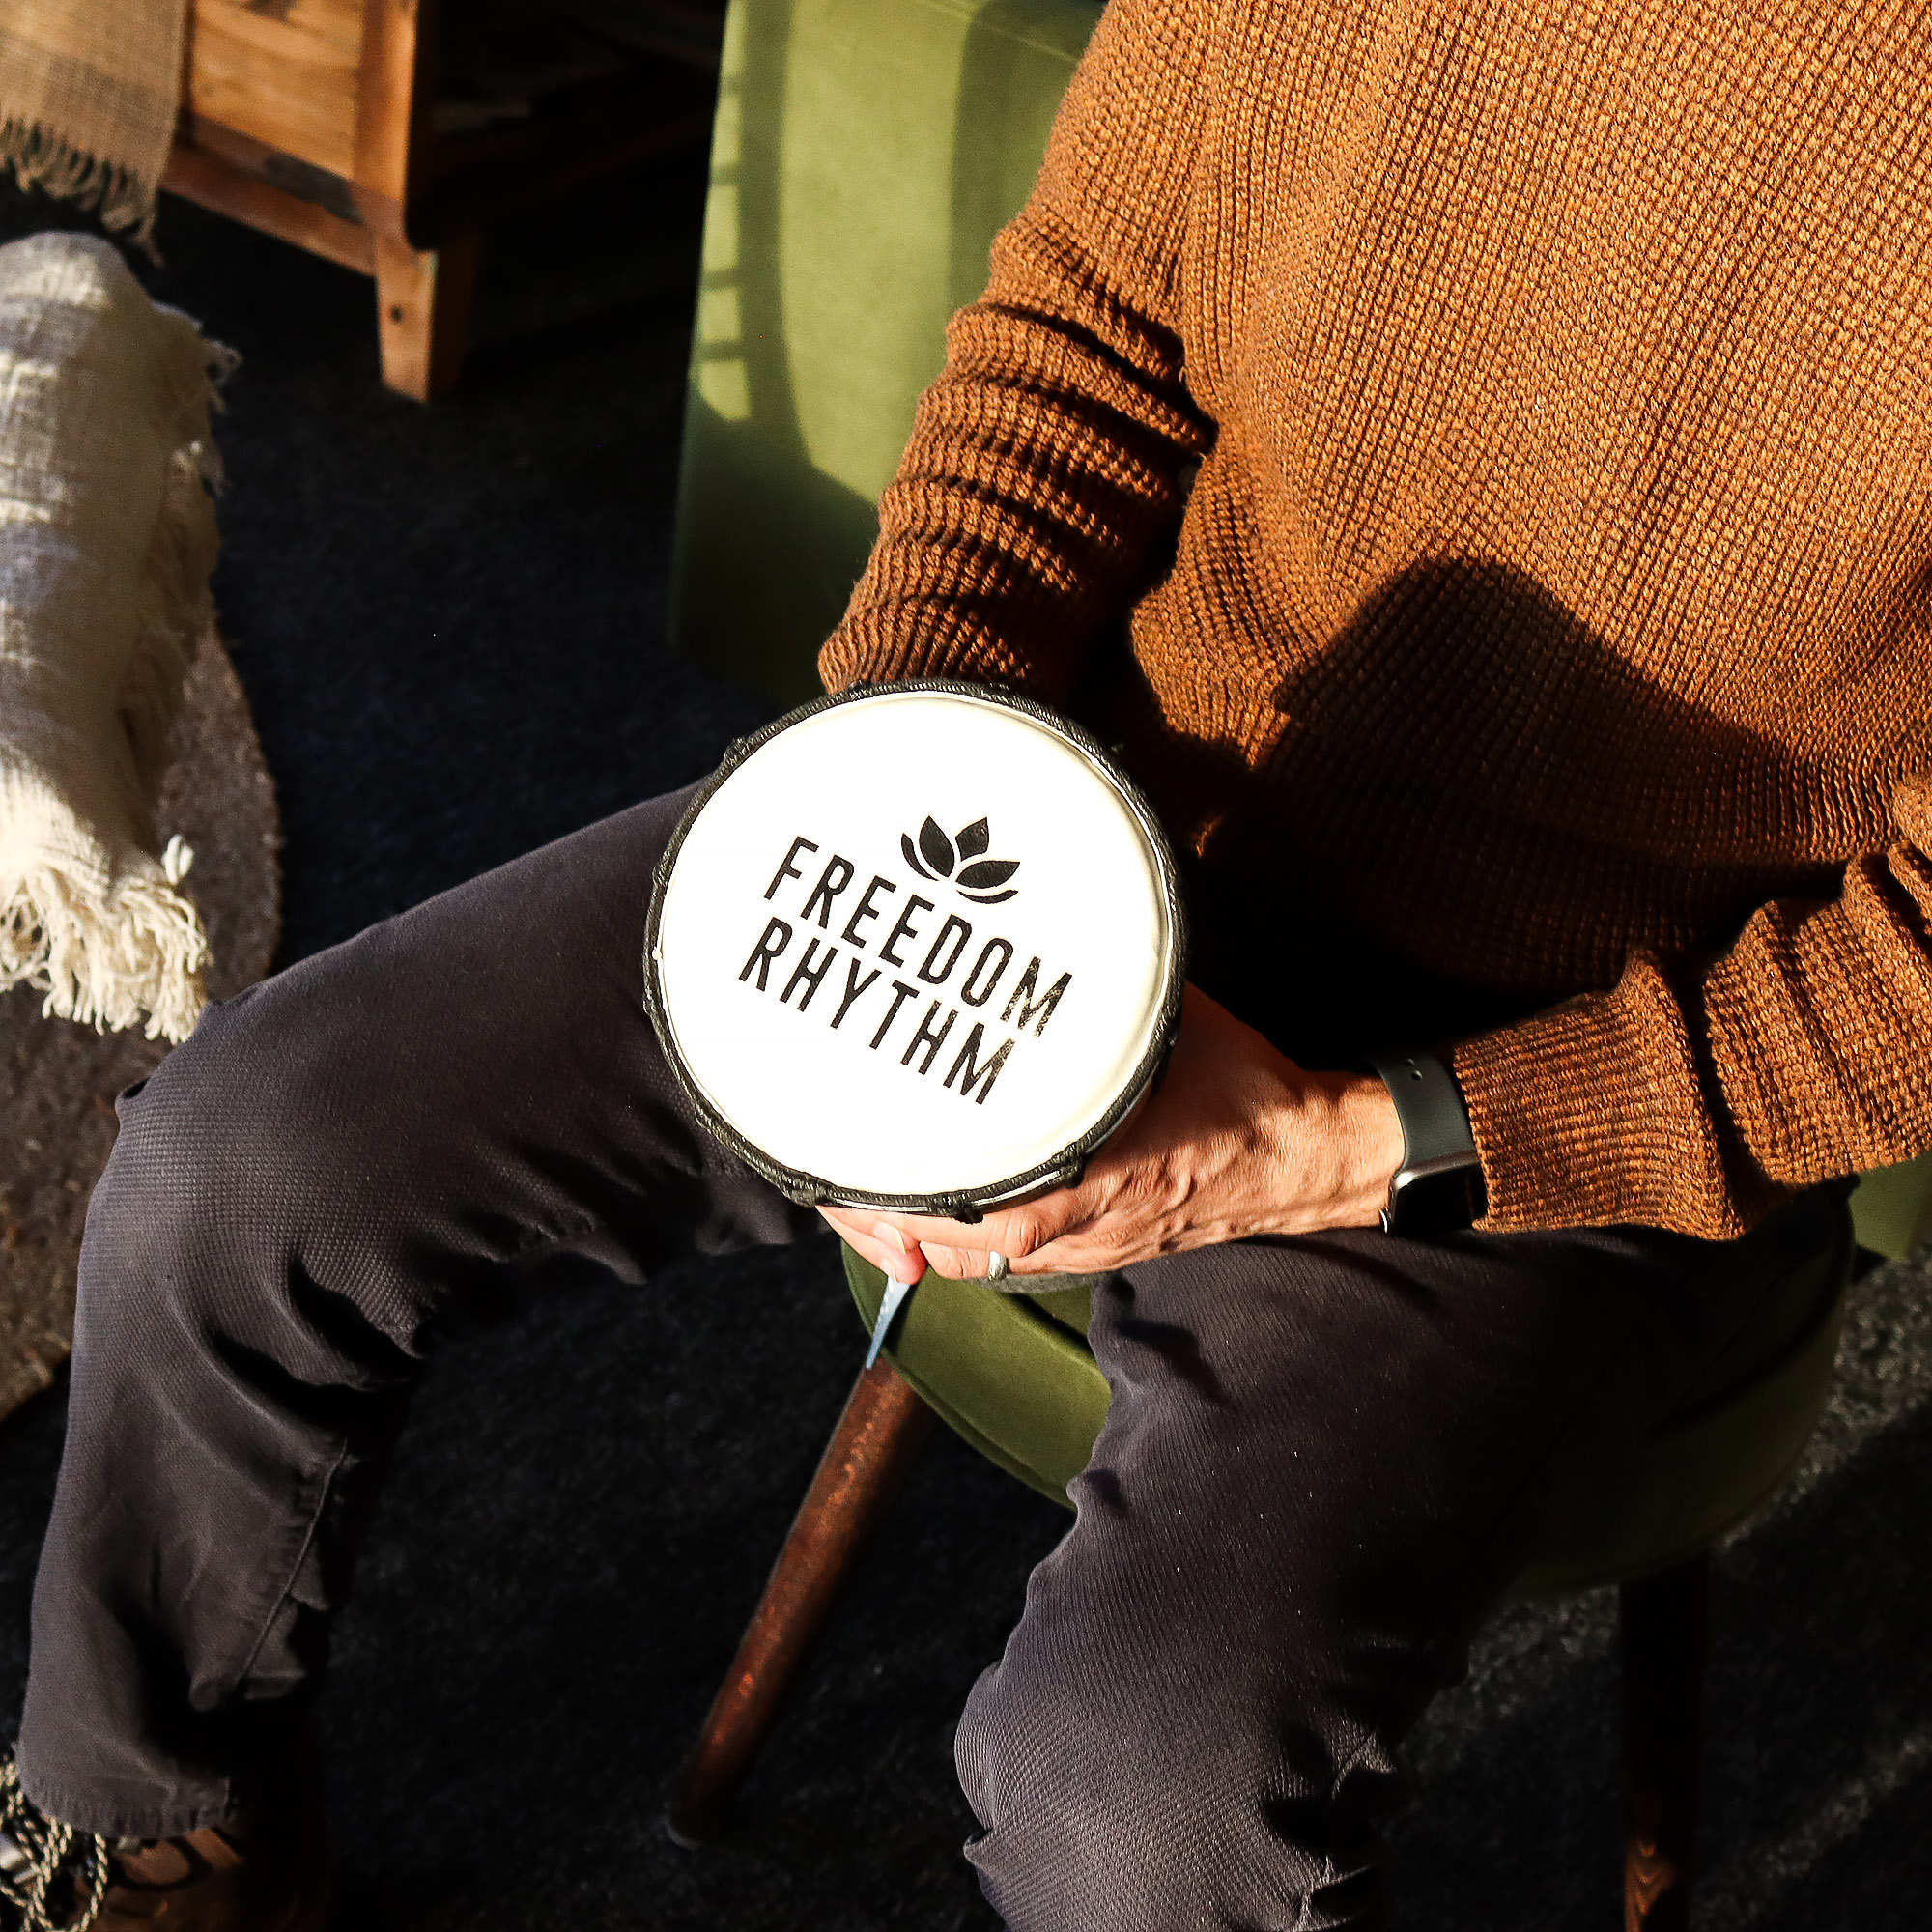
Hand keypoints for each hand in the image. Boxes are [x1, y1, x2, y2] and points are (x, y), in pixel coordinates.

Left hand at [818, 985, 1404, 1283]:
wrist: (1304, 1158)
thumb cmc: (1239, 1090)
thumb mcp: (1163, 1022)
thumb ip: (1097, 994)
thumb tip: (1046, 922)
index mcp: (1071, 1185)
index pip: (946, 1214)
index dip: (879, 1198)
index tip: (834, 1164)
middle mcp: (1063, 1233)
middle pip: (936, 1246)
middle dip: (877, 1214)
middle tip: (830, 1165)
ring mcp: (1077, 1251)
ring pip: (965, 1258)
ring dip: (912, 1227)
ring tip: (865, 1183)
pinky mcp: (1091, 1250)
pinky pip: (1003, 1256)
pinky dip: (957, 1236)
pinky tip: (933, 1205)